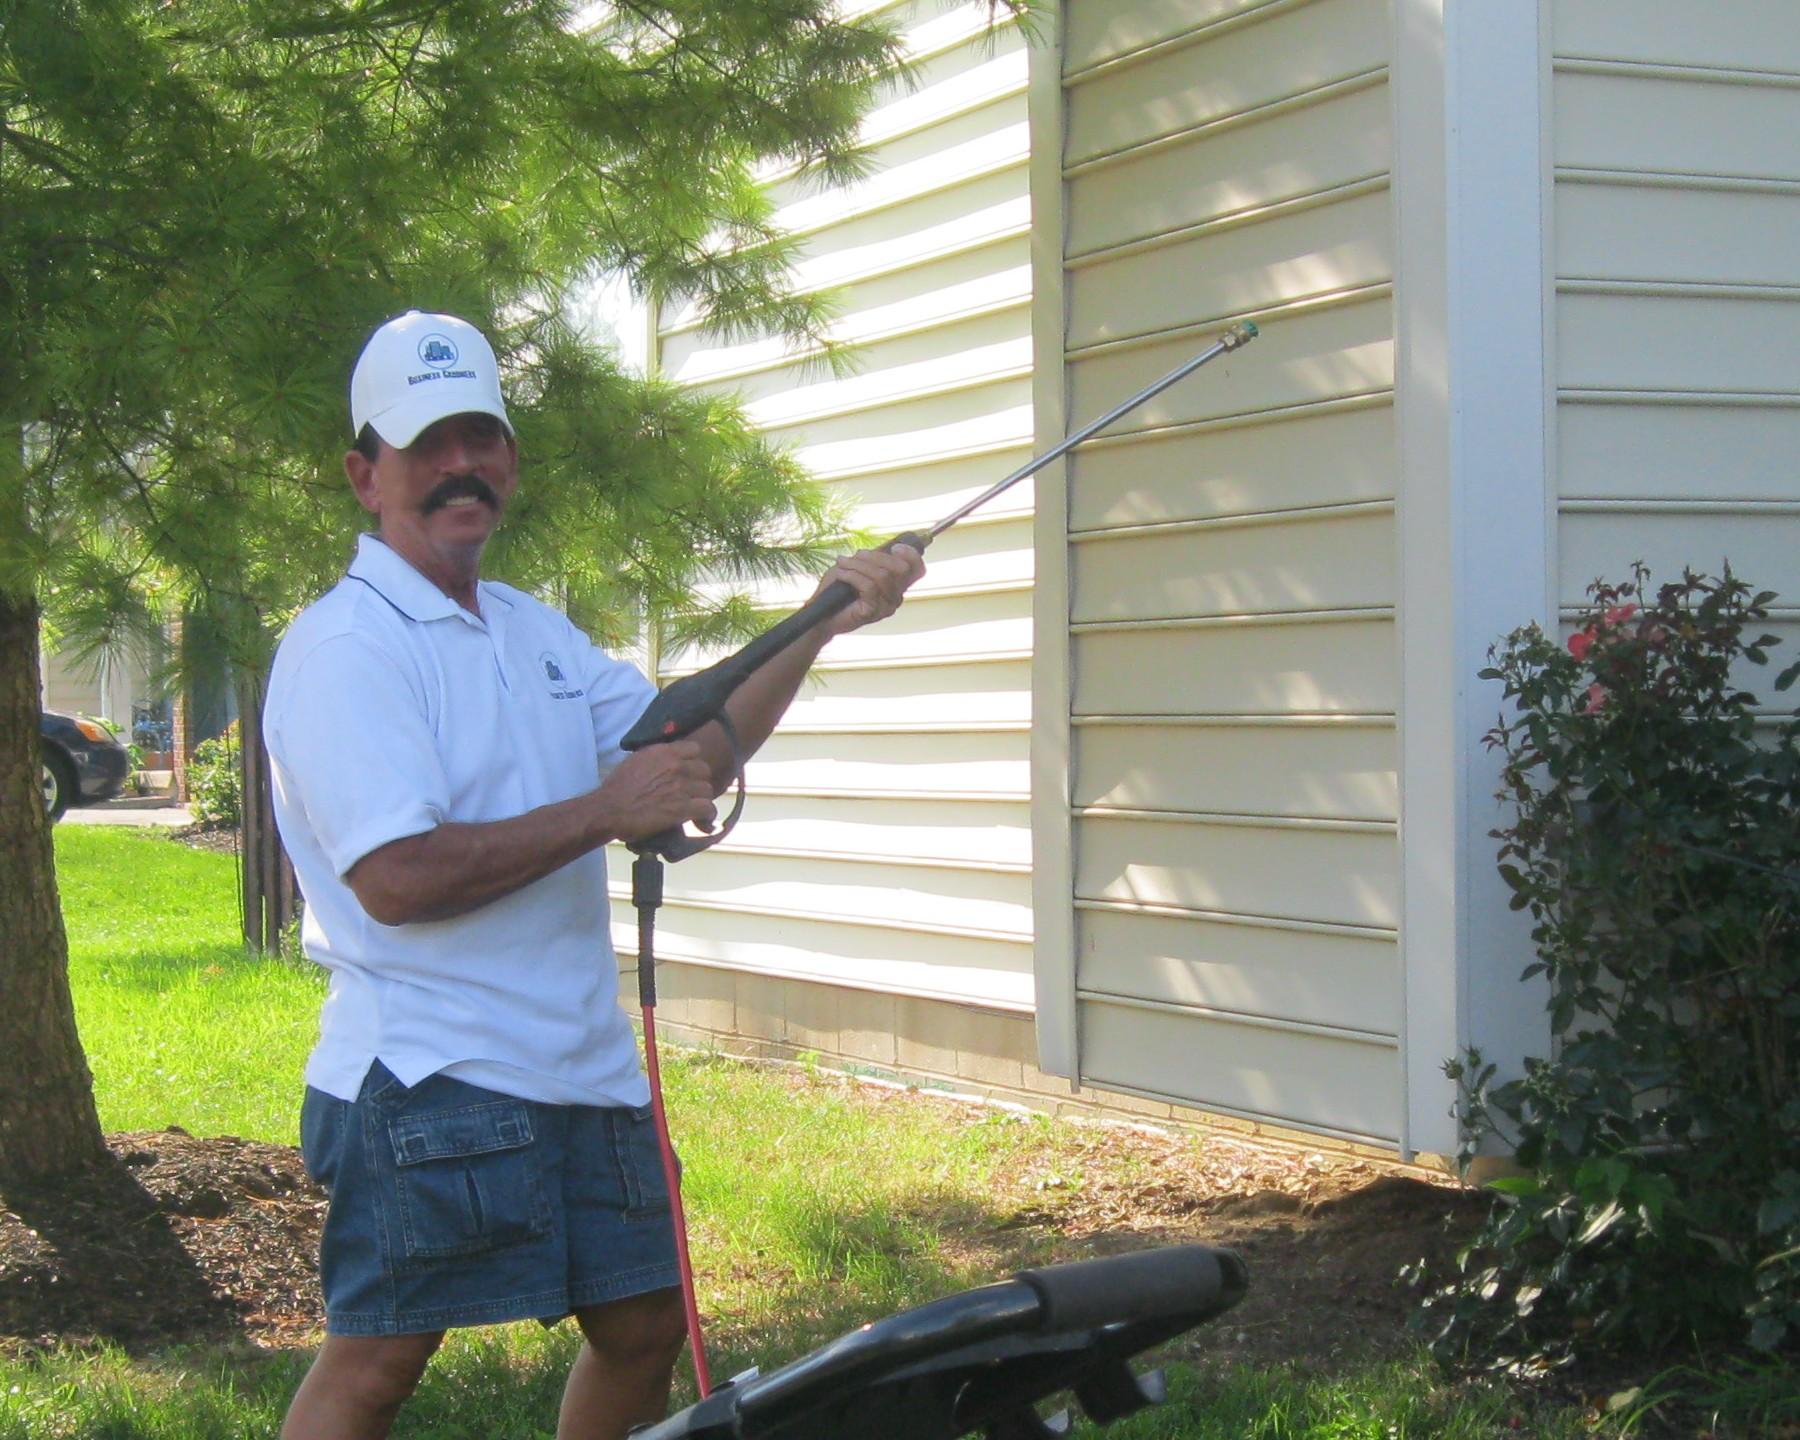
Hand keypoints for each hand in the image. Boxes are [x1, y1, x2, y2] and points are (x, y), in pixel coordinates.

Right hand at [595, 740, 717, 840]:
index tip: (688, 771)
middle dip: (698, 781)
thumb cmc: (617, 788)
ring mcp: (681, 786)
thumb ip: (656, 757)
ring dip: (701, 799)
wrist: (610, 809)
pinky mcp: (683, 807)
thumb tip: (666, 760)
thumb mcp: (636, 760)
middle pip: (704, 770)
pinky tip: (701, 820)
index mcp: (664, 752)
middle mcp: (676, 766)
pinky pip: (708, 808)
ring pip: (707, 790)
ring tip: (694, 808)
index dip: (693, 762)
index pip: (695, 749)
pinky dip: (706, 815)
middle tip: (690, 792)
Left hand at [815, 544, 924, 637]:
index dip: (911, 554)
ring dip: (859, 564)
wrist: (821, 615)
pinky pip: (868, 587)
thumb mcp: (857, 568)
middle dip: (876, 556)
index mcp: (896, 586)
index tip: (894, 547)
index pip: (917, 570)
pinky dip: (852, 575)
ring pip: (882, 576)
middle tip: (856, 555)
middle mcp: (895, 598)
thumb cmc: (838, 590)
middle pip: (900, 569)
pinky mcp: (872, 613)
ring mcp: (885, 607)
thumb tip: (886, 547)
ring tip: (842, 563)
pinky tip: (840, 573)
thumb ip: (873, 559)